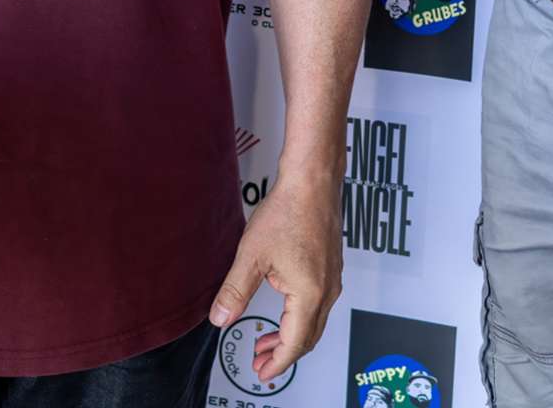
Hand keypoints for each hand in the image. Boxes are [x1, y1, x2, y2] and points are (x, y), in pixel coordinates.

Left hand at [209, 170, 342, 381]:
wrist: (313, 179)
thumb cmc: (288, 211)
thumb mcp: (252, 255)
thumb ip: (235, 291)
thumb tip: (220, 319)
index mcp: (309, 294)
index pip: (294, 344)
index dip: (277, 363)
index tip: (261, 373)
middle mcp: (327, 290)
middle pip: (308, 337)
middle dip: (283, 353)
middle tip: (260, 361)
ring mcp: (332, 277)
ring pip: (315, 321)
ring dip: (292, 335)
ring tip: (267, 339)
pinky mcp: (331, 265)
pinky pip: (319, 303)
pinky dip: (301, 316)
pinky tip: (283, 306)